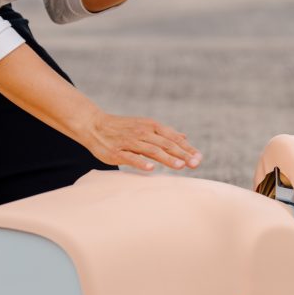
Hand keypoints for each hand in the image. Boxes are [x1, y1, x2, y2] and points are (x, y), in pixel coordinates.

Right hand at [82, 112, 201, 170]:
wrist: (94, 125)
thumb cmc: (123, 128)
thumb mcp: (145, 126)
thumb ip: (165, 134)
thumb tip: (184, 137)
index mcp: (151, 126)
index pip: (173, 137)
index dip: (187, 148)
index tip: (199, 158)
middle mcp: (142, 132)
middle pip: (166, 144)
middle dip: (182, 154)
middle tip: (195, 164)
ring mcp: (129, 142)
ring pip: (151, 150)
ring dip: (166, 158)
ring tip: (180, 166)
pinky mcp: (116, 152)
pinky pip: (130, 157)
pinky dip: (141, 163)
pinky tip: (151, 169)